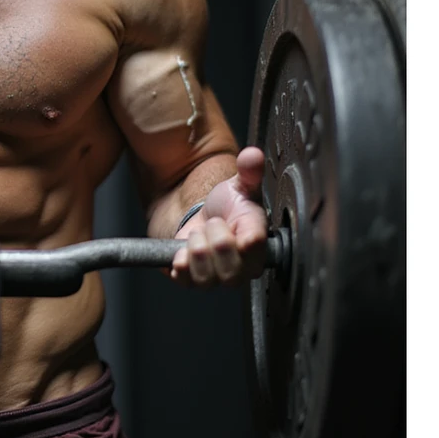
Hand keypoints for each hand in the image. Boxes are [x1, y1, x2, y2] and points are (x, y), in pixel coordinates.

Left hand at [170, 147, 267, 286]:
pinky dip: (180, 264)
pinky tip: (181, 251)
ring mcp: (217, 277)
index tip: (230, 222)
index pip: (255, 249)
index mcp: (258, 244)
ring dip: (196, 250)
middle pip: (229, 269)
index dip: (243, 239)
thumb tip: (253, 156)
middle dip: (214, 240)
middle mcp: (241, 268)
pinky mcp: (193, 280)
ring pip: (206, 277)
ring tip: (197, 234)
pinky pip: (185, 282)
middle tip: (212, 223)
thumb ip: (249, 172)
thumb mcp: (239, 185)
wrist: (202, 216)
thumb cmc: (226, 205)